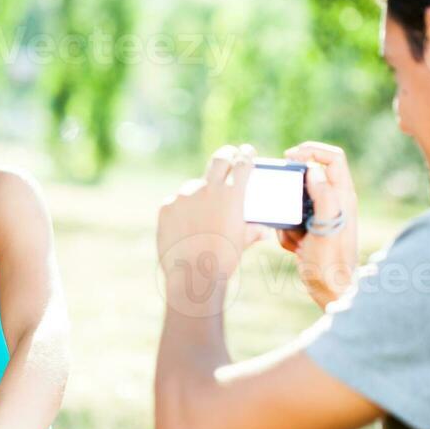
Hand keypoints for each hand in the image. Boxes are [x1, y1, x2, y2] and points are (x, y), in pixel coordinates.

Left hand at [157, 145, 267, 314]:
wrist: (192, 276)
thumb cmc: (222, 261)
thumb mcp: (241, 243)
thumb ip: (251, 231)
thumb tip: (262, 232)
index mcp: (233, 194)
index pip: (242, 163)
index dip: (246, 155)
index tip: (246, 152)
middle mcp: (208, 188)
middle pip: (219, 159)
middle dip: (226, 155)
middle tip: (228, 156)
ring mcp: (184, 196)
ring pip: (194, 187)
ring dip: (200, 193)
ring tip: (201, 215)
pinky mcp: (166, 206)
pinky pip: (176, 203)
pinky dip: (182, 210)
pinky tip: (184, 227)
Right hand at [278, 142, 359, 308]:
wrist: (331, 292)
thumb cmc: (330, 264)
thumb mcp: (325, 230)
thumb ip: (323, 197)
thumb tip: (313, 170)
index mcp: (344, 197)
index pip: (333, 157)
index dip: (311, 150)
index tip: (289, 158)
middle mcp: (336, 202)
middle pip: (310, 176)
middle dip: (291, 191)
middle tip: (283, 204)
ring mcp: (323, 216)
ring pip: (296, 200)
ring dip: (287, 216)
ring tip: (293, 237)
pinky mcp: (312, 229)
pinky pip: (292, 219)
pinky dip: (287, 232)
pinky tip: (294, 248)